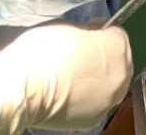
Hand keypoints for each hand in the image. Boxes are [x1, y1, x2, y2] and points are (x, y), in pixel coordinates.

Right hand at [0, 24, 132, 133]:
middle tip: (81, 54)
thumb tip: (95, 31)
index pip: (118, 34)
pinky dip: (86, 97)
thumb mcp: (68, 25)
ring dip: (98, 78)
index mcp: (117, 48)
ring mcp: (108, 101)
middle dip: (105, 56)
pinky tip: (68, 92)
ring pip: (110, 85)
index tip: (87, 32)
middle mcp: (121, 76)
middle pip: (119, 62)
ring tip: (74, 76)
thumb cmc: (44, 49)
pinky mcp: (93, 120)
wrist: (24, 87)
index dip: (102, 32)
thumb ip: (88, 29)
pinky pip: (95, 103)